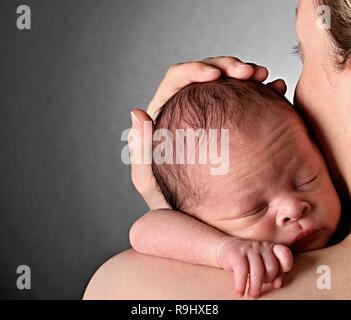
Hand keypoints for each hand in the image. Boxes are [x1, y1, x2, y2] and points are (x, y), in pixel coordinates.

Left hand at [129, 56, 286, 208]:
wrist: (199, 219)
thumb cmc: (171, 204)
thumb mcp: (149, 182)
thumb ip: (140, 151)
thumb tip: (137, 112)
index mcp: (168, 115)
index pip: (178, 80)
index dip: (195, 69)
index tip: (216, 76)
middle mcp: (190, 111)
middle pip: (206, 74)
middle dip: (227, 66)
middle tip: (251, 72)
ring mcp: (214, 117)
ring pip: (229, 84)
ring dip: (248, 74)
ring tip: (268, 79)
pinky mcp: (235, 125)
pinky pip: (248, 101)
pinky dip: (263, 92)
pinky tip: (278, 91)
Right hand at [216, 237, 292, 297]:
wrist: (225, 248)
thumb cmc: (247, 259)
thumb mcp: (262, 263)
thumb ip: (274, 271)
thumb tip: (277, 285)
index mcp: (270, 247)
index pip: (284, 253)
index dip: (285, 266)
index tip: (276, 281)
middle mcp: (261, 246)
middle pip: (271, 267)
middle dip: (267, 280)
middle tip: (258, 286)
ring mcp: (249, 249)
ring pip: (258, 270)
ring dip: (255, 287)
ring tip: (252, 295)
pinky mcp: (236, 254)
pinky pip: (242, 271)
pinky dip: (241, 284)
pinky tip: (240, 292)